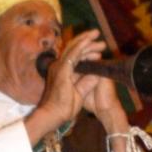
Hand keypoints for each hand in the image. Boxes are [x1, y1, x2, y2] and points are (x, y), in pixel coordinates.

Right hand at [24, 30, 106, 144]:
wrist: (53, 116)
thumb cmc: (63, 108)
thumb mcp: (79, 93)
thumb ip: (86, 83)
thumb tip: (96, 74)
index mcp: (63, 71)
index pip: (74, 55)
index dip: (86, 49)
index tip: (98, 48)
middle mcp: (59, 66)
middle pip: (73, 48)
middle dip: (87, 41)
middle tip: (98, 36)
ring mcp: (59, 67)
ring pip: (73, 48)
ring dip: (86, 41)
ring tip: (97, 35)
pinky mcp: (62, 70)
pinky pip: (73, 54)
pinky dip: (81, 46)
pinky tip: (89, 40)